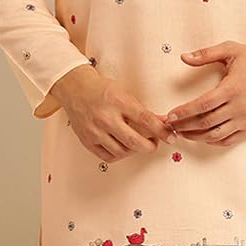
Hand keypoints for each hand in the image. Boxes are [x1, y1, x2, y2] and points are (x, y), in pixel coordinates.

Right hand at [49, 65, 172, 162]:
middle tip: (154, 143)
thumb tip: (163, 123)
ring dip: (135, 151)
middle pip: (135, 141)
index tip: (170, 137)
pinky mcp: (87, 141)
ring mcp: (95, 131)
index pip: (146, 120)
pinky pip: (108, 157)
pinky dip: (119, 155)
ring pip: (122, 151)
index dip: (161, 131)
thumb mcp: (125, 94)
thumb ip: (143, 111)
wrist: (75, 89)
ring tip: (138, 144)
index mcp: (118, 102)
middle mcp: (106, 117)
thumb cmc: (101, 90)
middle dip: (150, 146)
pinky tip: (123, 148)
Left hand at [163, 40, 245, 146]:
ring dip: (196, 137)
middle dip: (184, 126)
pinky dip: (213, 141)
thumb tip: (183, 57)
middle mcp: (240, 106)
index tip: (170, 115)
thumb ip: (206, 54)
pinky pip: (229, 140)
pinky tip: (201, 136)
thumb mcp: (231, 49)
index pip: (203, 105)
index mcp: (233, 87)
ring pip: (216, 135)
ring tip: (181, 133)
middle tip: (169, 126)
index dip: (184, 112)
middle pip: (206, 123)